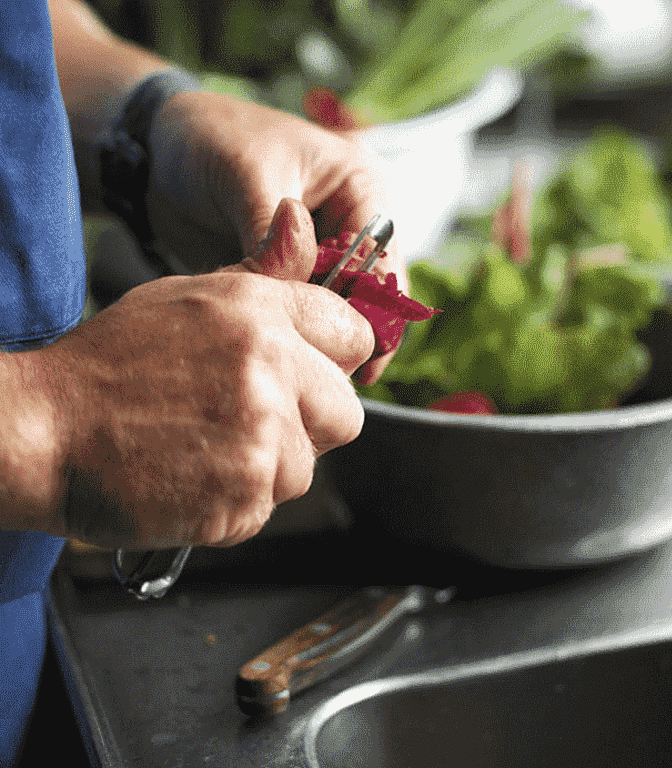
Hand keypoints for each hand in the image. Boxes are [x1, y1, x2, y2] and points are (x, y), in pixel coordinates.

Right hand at [35, 202, 373, 548]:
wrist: (41, 429)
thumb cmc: (111, 365)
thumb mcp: (187, 296)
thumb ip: (262, 273)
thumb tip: (300, 219)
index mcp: (260, 309)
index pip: (354, 335)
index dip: (337, 363)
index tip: (314, 379)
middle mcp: (271, 364)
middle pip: (347, 412)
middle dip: (310, 425)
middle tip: (255, 425)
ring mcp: (261, 432)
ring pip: (306, 468)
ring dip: (266, 470)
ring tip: (205, 452)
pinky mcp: (244, 494)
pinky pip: (268, 507)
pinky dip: (236, 504)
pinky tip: (191, 480)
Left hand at [145, 91, 405, 382]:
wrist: (158, 149)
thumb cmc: (211, 137)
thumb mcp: (248, 176)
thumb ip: (272, 237)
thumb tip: (293, 292)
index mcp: (360, 187)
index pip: (381, 261)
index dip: (369, 308)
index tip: (342, 346)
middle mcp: (349, 224)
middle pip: (368, 294)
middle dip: (348, 331)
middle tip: (323, 369)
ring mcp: (321, 254)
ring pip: (336, 310)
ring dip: (317, 334)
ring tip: (297, 362)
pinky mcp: (290, 275)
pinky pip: (301, 313)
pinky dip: (290, 331)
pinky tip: (275, 349)